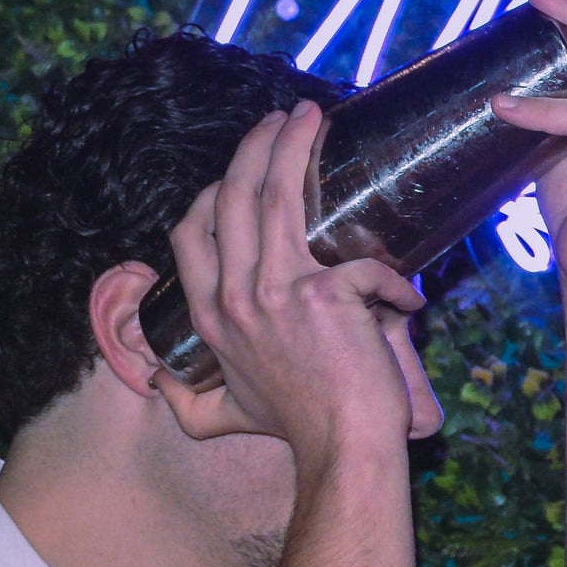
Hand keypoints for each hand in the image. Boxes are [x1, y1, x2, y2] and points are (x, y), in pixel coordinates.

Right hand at [151, 100, 442, 463]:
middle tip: (279, 119)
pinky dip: (392, 276)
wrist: (341, 449)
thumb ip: (186, 402)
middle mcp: (235, 298)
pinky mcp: (326, 296)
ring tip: (310, 117)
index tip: (236, 172)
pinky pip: (361, 264)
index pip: (190, 235)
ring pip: (275, 197)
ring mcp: (276, 294)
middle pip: (231, 197)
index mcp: (210, 316)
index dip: (209, 193)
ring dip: (292, 147)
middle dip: (253, 146)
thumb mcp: (223, 415)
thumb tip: (156, 386)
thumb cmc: (294, 427)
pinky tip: (410, 288)